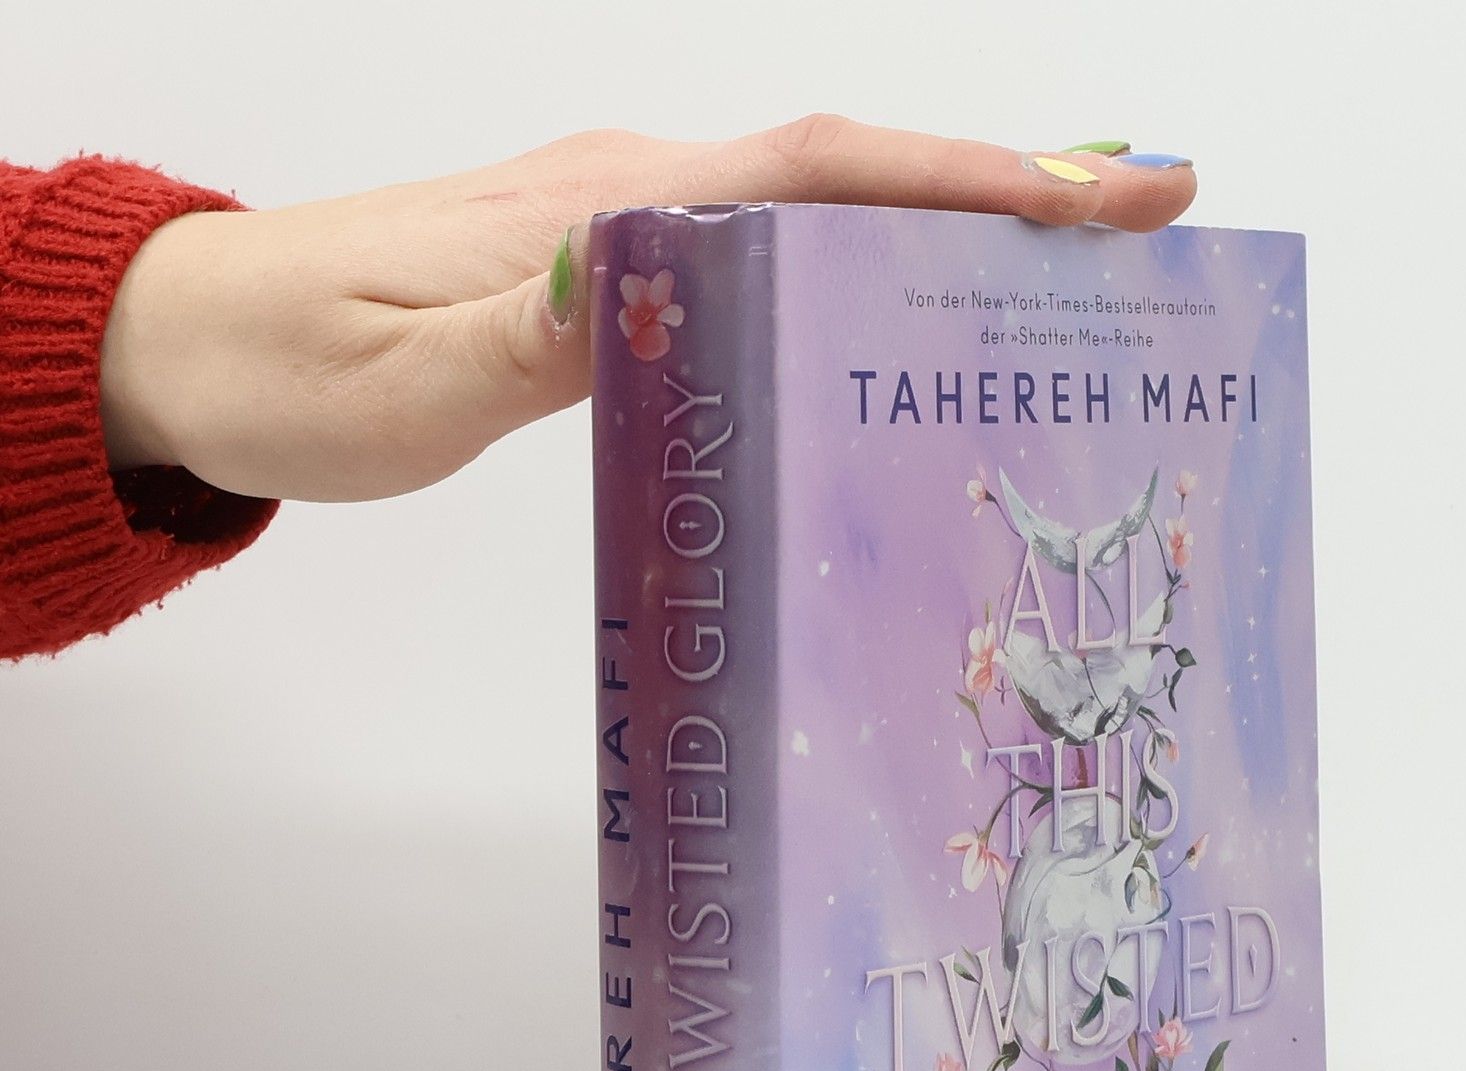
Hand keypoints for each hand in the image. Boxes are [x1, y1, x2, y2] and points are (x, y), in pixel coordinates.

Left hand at [98, 121, 1196, 503]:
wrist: (192, 342)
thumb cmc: (289, 365)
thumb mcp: (408, 374)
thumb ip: (535, 334)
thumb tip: (665, 286)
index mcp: (610, 205)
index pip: (825, 173)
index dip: (969, 180)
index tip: (1103, 195)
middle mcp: (636, 191)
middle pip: (857, 174)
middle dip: (1008, 193)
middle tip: (1147, 231)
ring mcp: (626, 222)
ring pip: (822, 212)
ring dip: (949, 231)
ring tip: (1072, 281)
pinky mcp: (610, 268)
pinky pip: (768, 256)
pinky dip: (863, 270)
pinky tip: (906, 322)